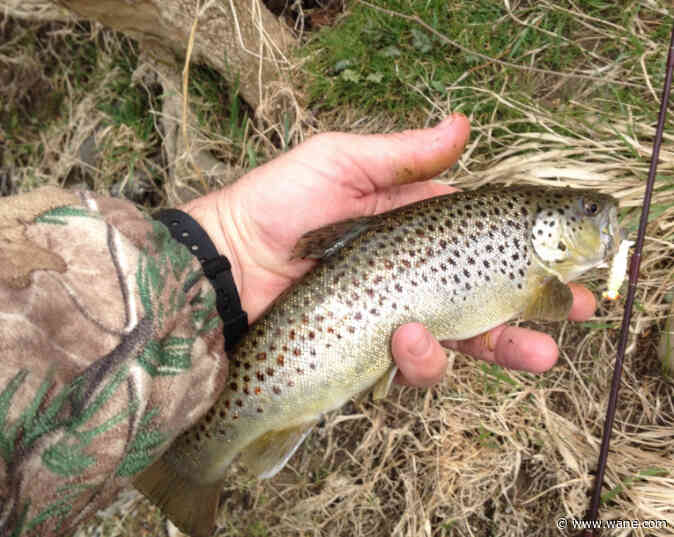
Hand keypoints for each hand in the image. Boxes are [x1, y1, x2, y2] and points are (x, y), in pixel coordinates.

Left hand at [181, 114, 596, 385]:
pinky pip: (414, 364)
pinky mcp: (371, 352)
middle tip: (576, 316)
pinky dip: (424, 359)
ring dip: (495, 346)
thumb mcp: (339, 162)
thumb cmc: (278, 205)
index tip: (569, 265)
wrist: (228, 267)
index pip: (481, 241)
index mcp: (414, 227)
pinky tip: (411, 341)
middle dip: (533, 312)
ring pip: (460, 340)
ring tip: (522, 349)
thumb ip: (402, 154)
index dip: (525, 253)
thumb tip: (462, 125)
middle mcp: (411, 275)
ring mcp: (394, 316)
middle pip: (483, 297)